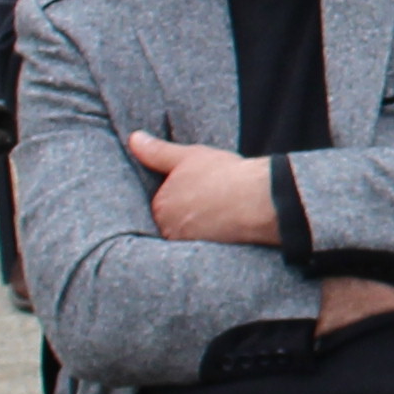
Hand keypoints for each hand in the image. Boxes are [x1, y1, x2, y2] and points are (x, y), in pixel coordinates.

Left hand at [120, 127, 284, 245]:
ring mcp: (189, 243)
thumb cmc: (223, 175)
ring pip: (191, 232)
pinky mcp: (209, 254)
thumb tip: (133, 139)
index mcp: (160, 205)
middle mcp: (169, 229)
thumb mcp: (188, 156)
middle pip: (174, 220)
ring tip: (220, 211)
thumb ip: (157, 151)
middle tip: (210, 198)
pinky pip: (206, 244)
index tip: (197, 187)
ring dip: (201, 225)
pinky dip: (214, 236)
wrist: (259, 200)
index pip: (162, 202)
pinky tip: (227, 226)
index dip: (180, 193)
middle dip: (188, 211)